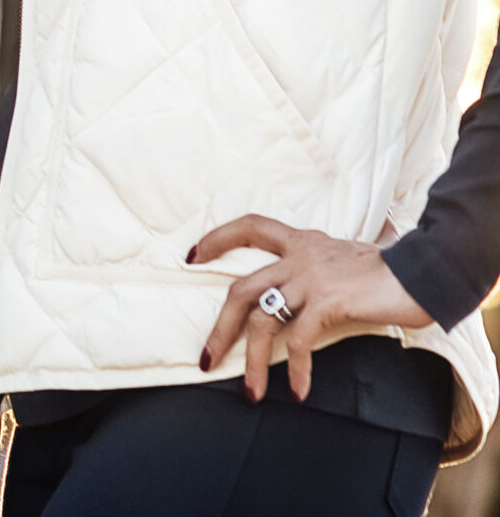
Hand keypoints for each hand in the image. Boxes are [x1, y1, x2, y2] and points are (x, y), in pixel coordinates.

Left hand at [192, 213, 433, 400]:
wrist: (426, 272)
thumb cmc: (391, 271)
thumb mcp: (347, 259)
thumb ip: (323, 268)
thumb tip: (305, 292)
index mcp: (302, 242)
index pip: (251, 227)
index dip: (219, 239)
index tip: (193, 255)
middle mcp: (300, 257)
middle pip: (240, 289)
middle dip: (219, 328)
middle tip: (206, 359)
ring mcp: (311, 278)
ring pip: (261, 319)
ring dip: (251, 360)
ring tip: (250, 392)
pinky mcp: (329, 301)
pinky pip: (299, 339)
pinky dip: (295, 368)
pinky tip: (297, 391)